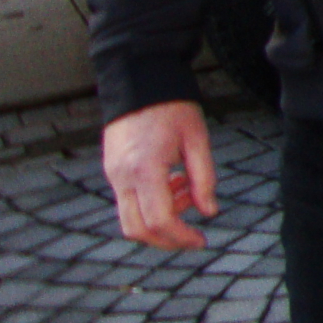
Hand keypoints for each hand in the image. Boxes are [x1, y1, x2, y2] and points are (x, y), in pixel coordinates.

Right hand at [101, 101, 217, 250]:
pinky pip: (127, 201)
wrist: (140, 81)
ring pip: (129, 219)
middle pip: (137, 229)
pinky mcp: (112, 170)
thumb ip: (204, 178)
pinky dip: (151, 204)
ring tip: (188, 192)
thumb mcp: (197, 139)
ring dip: (160, 220)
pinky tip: (174, 183)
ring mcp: (113, 174)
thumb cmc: (173, 107)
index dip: (181, 237)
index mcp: (145, 169)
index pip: (159, 220)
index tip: (201, 241)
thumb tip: (210, 212)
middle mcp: (122, 176)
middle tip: (194, 236)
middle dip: (167, 240)